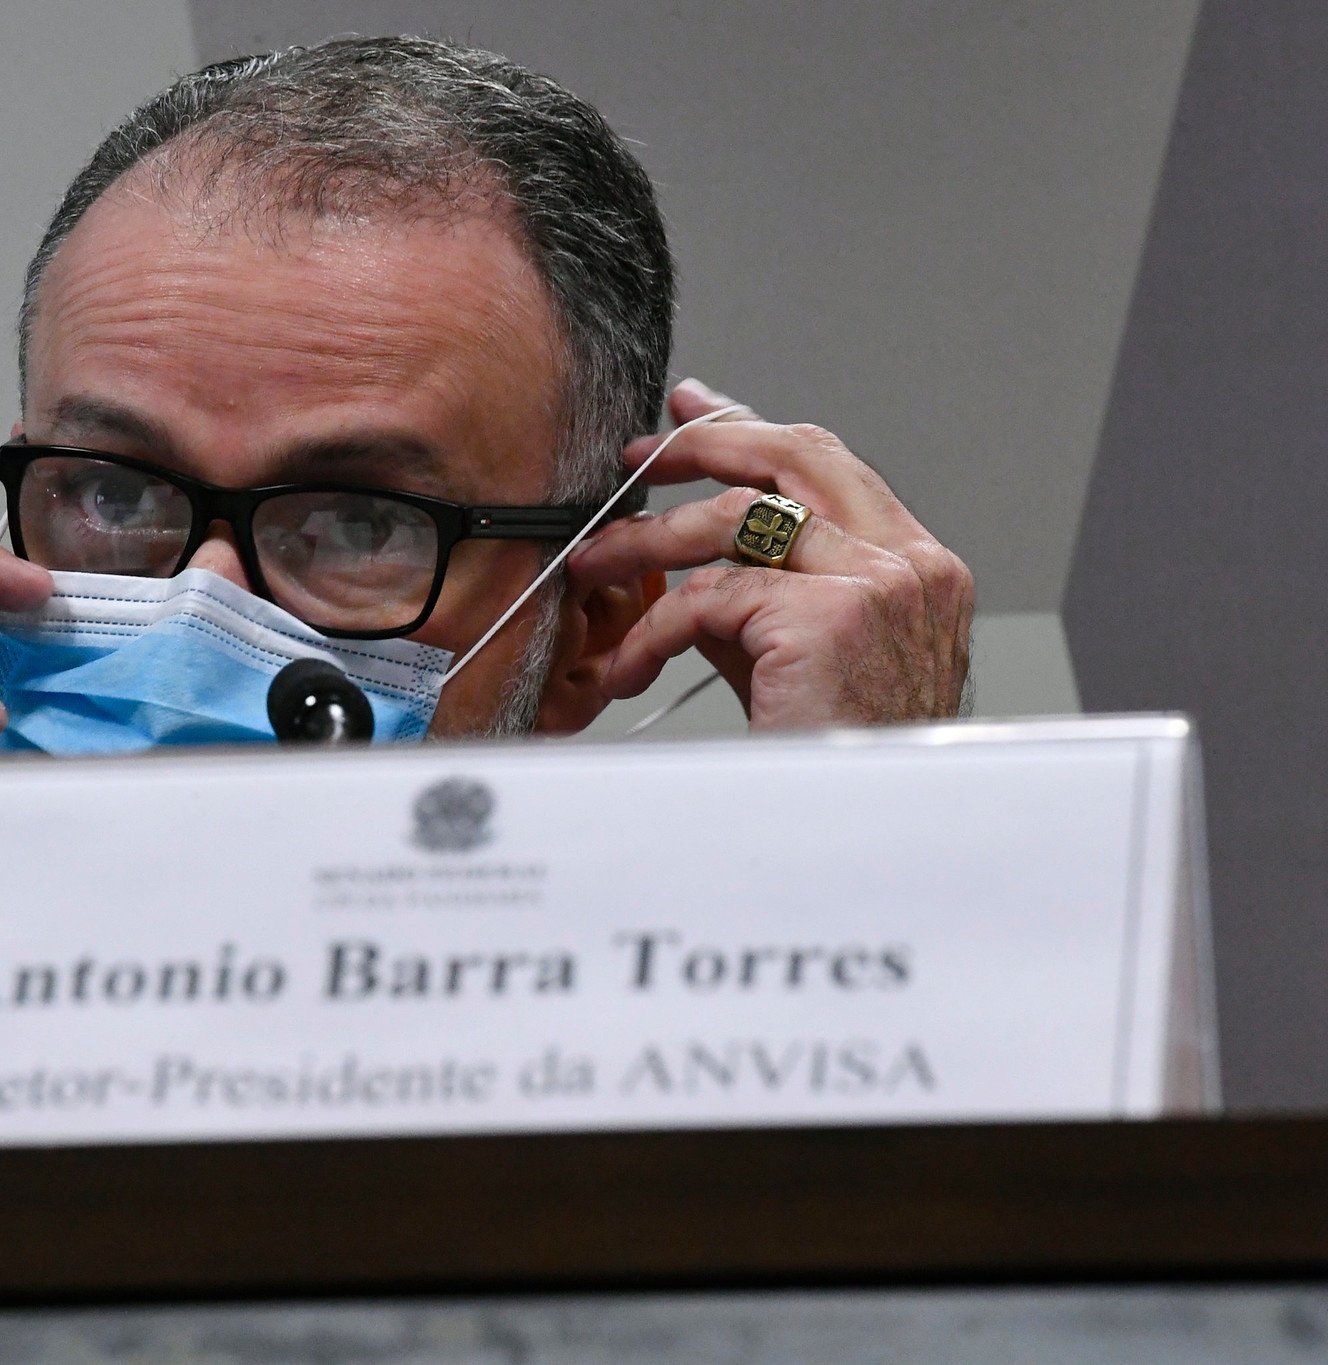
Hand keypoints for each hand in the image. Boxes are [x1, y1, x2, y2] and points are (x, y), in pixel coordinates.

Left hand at [568, 380, 973, 729]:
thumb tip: (680, 543)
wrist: (860, 832)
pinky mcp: (829, 617)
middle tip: (635, 458)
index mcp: (916, 565)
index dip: (750, 429)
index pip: (827, 464)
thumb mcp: (792, 654)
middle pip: (795, 454)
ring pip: (736, 518)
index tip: (691, 411)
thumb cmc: (830, 754)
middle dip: (702, 443)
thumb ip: (754, 589)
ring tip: (596, 565)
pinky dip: (653, 628)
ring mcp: (878, 584)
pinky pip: (708, 595)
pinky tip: (630, 666)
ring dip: (648, 541)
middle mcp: (911, 564)